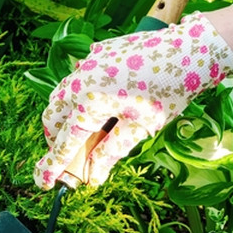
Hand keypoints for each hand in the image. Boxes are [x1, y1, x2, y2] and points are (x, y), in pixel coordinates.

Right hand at [34, 13, 232, 188]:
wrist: (190, 49)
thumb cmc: (169, 91)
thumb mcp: (140, 128)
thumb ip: (110, 151)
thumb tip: (92, 177)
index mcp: (91, 103)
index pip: (65, 141)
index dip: (53, 165)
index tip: (42, 183)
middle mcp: (81, 81)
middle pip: (52, 116)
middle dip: (54, 138)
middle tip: (68, 156)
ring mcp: (87, 63)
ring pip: (60, 96)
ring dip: (64, 117)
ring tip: (82, 132)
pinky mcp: (97, 53)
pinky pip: (76, 79)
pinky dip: (78, 97)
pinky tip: (99, 104)